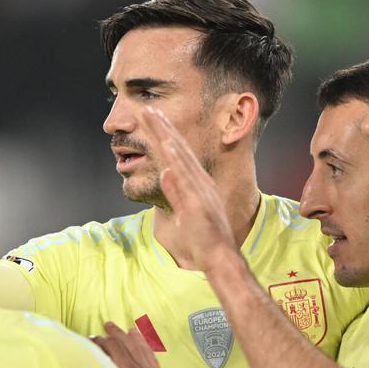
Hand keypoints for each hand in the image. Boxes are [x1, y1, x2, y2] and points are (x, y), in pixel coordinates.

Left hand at [136, 107, 239, 269]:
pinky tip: (166, 145)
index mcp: (197, 184)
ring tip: (154, 118)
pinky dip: (176, 160)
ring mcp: (199, 190)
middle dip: (163, 128)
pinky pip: (185, 177)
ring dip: (167, 136)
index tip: (154, 120)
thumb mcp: (186, 212)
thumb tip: (165, 175)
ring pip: (180, 158)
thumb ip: (176, 193)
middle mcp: (200, 182)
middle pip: (178, 150)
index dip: (166, 136)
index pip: (179, 156)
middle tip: (148, 109)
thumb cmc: (204, 240)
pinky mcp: (197, 201)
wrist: (220, 257)